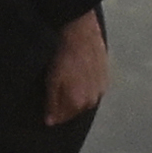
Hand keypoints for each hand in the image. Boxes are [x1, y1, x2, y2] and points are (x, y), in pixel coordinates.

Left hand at [45, 10, 110, 127]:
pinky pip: (94, 88)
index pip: (63, 118)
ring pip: (86, 99)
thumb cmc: (62, 54)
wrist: (80, 30)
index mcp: (79, 102)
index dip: (52, 115)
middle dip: (64, 106)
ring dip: (76, 96)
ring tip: (66, 83)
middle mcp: (93, 99)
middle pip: (75, 110)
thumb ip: (52, 103)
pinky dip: (85, 86)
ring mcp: (102, 87)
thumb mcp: (52, 80)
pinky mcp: (106, 75)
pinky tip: (78, 75)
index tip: (45, 109)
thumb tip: (50, 122)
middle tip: (54, 94)